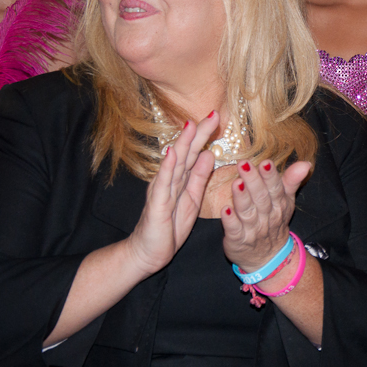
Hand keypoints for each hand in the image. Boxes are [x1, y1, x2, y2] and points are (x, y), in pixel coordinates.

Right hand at [125, 112, 217, 276]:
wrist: (148, 252)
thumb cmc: (169, 226)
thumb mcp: (192, 198)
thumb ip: (199, 176)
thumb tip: (208, 153)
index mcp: (181, 179)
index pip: (194, 152)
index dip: (205, 136)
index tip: (218, 117)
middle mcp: (170, 180)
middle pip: (185, 152)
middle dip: (198, 133)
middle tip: (211, 114)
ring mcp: (162, 190)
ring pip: (174, 163)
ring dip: (183, 144)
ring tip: (191, 125)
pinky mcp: (157, 204)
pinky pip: (163, 184)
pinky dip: (168, 167)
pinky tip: (173, 153)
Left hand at [221, 159, 310, 269]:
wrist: (268, 258)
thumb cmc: (274, 222)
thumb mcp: (286, 201)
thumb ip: (292, 181)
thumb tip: (306, 163)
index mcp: (279, 205)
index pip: (276, 189)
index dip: (271, 176)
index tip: (265, 162)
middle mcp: (267, 217)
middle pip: (261, 198)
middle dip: (253, 181)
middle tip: (244, 164)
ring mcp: (252, 230)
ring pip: (247, 212)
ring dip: (241, 198)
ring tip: (236, 183)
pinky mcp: (238, 240)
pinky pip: (234, 230)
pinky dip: (230, 221)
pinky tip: (224, 210)